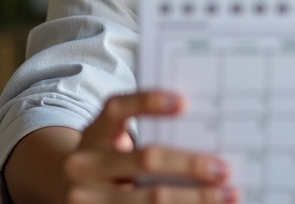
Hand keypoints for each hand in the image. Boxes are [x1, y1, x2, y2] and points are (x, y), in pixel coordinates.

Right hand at [61, 90, 238, 202]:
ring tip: (227, 195)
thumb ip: (147, 128)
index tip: (184, 102)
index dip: (150, 101)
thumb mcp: (114, 136)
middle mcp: (85, 165)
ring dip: (194, 199)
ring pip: (149, 199)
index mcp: (95, 131)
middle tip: (224, 169)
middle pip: (146, 159)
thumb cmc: (107, 156)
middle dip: (190, 164)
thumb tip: (205, 128)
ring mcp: (87, 200)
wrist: (67, 190)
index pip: (120, 108)